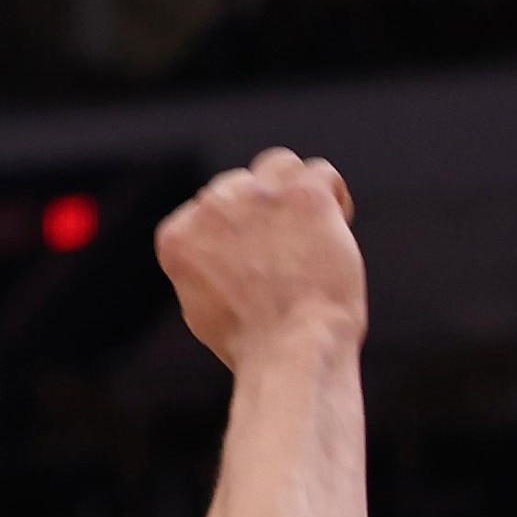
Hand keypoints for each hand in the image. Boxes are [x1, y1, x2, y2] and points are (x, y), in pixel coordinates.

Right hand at [154, 149, 362, 364]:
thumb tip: (223, 247)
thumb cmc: (256, 342)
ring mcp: (256, 196)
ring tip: (313, 234)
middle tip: (290, 256)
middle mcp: (210, 206)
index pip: (208, 210)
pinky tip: (338, 226)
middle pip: (242, 186)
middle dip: (266, 215)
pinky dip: (334, 196)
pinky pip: (321, 173)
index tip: (260, 263)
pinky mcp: (302, 193)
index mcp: (178, 235)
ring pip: (278, 166)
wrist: (291, 349)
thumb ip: (206, 265)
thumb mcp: (204, 305)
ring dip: (295, 192)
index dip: (239, 233)